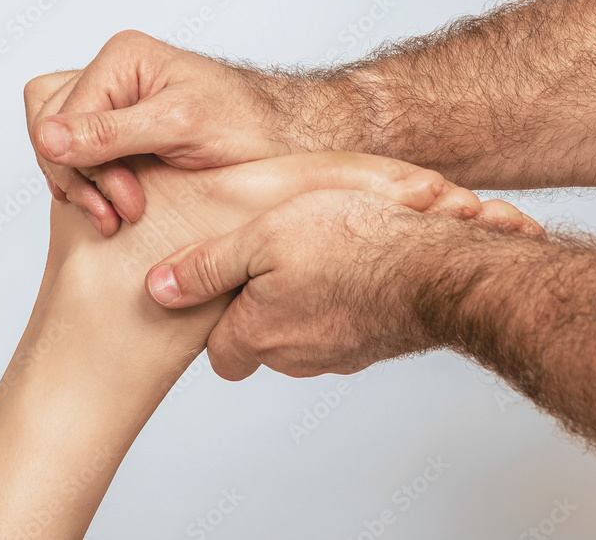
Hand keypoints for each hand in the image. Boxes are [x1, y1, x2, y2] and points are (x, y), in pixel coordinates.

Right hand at [24, 30, 367, 234]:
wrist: (287, 143)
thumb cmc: (249, 126)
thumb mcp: (180, 127)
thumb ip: (112, 132)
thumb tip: (46, 141)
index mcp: (123, 59)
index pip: (57, 115)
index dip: (80, 165)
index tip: (122, 203)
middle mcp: (113, 77)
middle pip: (47, 125)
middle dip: (78, 176)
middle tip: (119, 214)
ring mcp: (115, 107)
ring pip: (57, 144)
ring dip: (81, 185)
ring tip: (118, 217)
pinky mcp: (123, 137)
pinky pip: (79, 159)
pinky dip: (90, 187)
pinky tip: (116, 209)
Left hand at [144, 184, 543, 380]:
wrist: (436, 266)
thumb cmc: (351, 244)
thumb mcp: (262, 237)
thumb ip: (207, 266)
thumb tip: (158, 288)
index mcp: (258, 334)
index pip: (219, 352)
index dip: (216, 319)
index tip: (228, 284)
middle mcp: (295, 357)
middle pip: (260, 343)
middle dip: (259, 309)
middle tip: (273, 259)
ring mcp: (339, 355)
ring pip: (301, 337)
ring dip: (302, 304)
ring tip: (316, 255)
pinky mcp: (374, 345)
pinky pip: (341, 330)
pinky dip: (340, 305)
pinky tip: (352, 267)